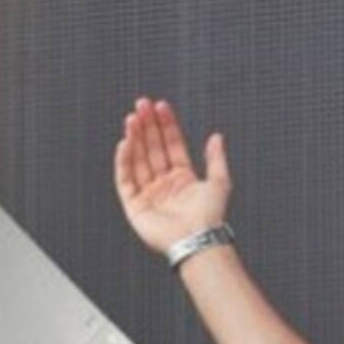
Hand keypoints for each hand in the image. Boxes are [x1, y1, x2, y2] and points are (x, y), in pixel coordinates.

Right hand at [114, 97, 231, 254]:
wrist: (198, 238)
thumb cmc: (211, 216)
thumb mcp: (220, 181)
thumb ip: (216, 158)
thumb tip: (217, 136)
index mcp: (183, 179)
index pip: (172, 145)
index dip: (166, 126)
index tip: (161, 107)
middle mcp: (164, 185)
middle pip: (153, 149)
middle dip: (147, 126)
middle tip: (142, 105)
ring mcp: (149, 194)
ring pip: (138, 159)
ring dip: (135, 138)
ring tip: (133, 118)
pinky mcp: (135, 205)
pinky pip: (125, 179)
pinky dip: (123, 161)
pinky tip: (125, 143)